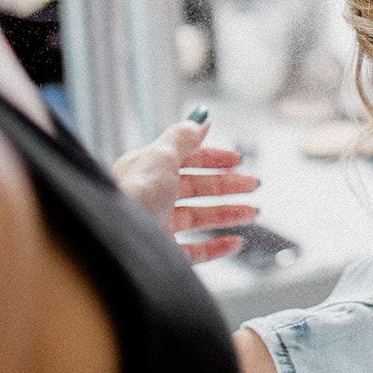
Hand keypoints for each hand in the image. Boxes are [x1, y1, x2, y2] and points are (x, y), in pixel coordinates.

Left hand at [113, 117, 259, 262]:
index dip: (213, 157)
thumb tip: (201, 120)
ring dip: (228, 213)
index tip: (237, 159)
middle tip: (252, 184)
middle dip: (227, 185)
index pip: (185, 159)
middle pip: (196, 187)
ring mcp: (158, 225)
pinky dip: (217, 246)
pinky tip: (236, 242)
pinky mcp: (164, 252)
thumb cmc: (135, 195)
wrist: (119, 239)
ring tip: (252, 212)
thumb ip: (183, 137)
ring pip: (199, 217)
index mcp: (146, 169)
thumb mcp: (160, 156)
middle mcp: (151, 196)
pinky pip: (195, 250)